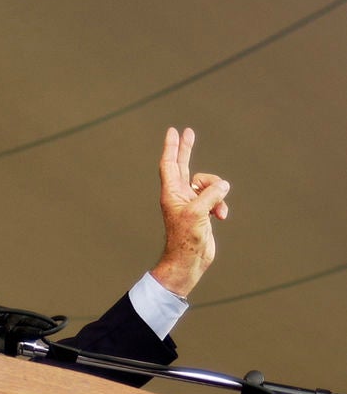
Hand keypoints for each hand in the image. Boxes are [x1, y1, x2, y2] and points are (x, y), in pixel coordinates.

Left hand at [150, 126, 229, 299]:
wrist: (189, 261)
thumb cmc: (186, 239)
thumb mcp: (199, 212)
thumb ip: (211, 193)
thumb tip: (223, 185)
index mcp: (172, 193)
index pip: (170, 164)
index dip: (172, 147)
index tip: (173, 132)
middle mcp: (179, 196)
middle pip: (183, 166)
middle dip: (186, 150)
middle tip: (188, 132)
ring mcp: (191, 204)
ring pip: (208, 184)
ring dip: (218, 192)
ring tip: (218, 209)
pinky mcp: (202, 213)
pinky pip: (216, 199)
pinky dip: (221, 205)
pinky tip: (221, 216)